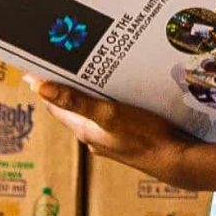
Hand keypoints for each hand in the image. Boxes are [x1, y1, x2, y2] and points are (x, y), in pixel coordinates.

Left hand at [32, 79, 213, 190]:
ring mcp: (109, 137)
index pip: (54, 104)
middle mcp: (92, 134)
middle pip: (72, 105)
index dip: (45, 84)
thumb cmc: (143, 136)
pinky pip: (110, 113)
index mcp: (83, 129)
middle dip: (69, 83)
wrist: (176, 159)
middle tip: (68, 56)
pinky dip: (108, 98)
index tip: (40, 62)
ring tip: (93, 65)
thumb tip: (39, 87)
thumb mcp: (108, 114)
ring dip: (90, 90)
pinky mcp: (125, 135)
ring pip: (92, 109)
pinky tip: (120, 87)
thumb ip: (75, 101)